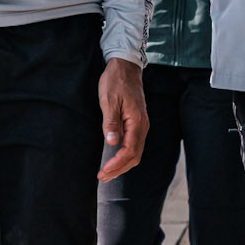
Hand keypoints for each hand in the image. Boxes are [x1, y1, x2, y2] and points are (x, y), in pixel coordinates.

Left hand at [98, 57, 148, 180]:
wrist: (126, 67)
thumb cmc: (115, 81)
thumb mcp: (108, 100)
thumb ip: (111, 122)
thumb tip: (112, 143)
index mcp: (136, 121)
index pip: (129, 151)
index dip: (116, 164)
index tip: (103, 171)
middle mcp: (142, 126)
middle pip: (134, 156)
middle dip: (119, 169)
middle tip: (102, 177)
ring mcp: (141, 125)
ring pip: (135, 152)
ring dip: (122, 165)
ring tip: (107, 173)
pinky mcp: (137, 123)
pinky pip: (134, 145)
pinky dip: (124, 156)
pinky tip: (114, 159)